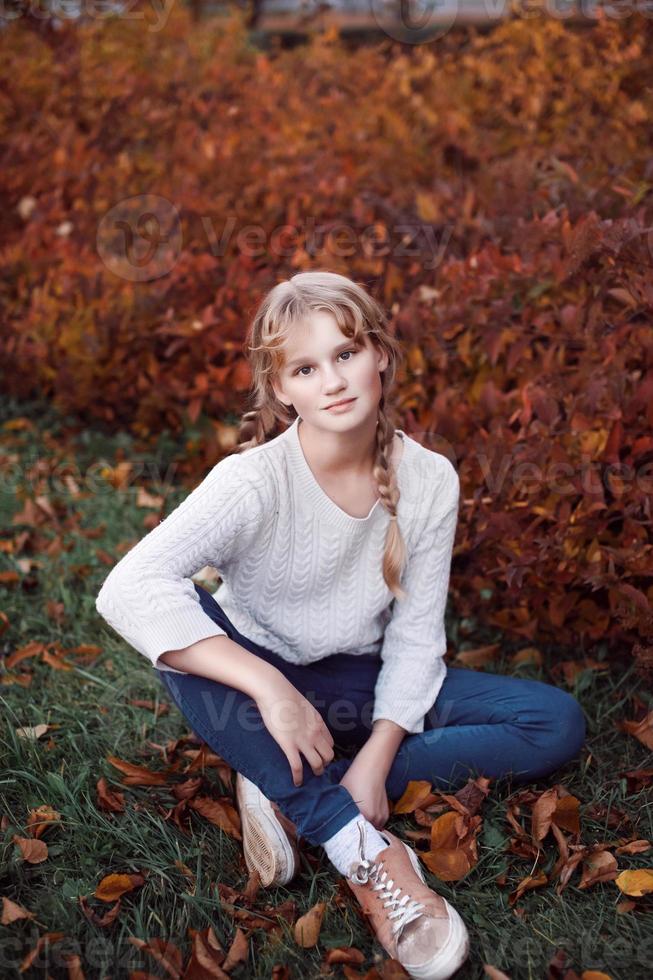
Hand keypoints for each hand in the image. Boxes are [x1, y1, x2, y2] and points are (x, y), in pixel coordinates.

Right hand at [255, 672, 334, 786]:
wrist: (274, 689)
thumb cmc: (284, 693)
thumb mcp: (302, 704)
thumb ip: (304, 715)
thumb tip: (299, 719)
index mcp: (318, 722)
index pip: (330, 743)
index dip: (326, 752)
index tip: (320, 756)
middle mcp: (314, 733)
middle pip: (328, 755)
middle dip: (324, 764)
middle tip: (316, 768)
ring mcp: (302, 739)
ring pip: (317, 764)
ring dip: (315, 772)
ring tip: (309, 777)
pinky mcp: (288, 744)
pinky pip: (297, 767)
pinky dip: (298, 778)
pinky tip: (296, 782)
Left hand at [339, 752, 389, 829]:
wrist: (372, 768)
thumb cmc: (354, 779)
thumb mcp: (341, 795)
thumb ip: (337, 811)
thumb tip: (329, 821)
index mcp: (363, 815)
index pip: (353, 835)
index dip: (345, 835)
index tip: (339, 834)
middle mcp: (374, 819)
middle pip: (362, 833)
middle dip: (354, 832)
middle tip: (346, 827)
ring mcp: (382, 817)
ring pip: (370, 829)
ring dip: (363, 827)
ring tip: (356, 819)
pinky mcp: (386, 814)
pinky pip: (377, 824)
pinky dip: (371, 822)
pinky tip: (365, 813)